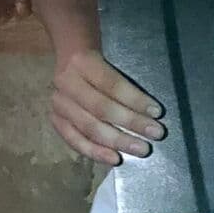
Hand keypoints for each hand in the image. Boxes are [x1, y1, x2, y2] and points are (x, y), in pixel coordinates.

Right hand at [50, 48, 164, 164]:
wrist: (67, 57)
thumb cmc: (97, 58)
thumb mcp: (110, 54)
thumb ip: (125, 76)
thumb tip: (151, 107)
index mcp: (82, 61)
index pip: (113, 84)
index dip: (136, 100)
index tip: (157, 112)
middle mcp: (66, 83)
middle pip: (102, 108)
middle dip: (131, 123)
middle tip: (155, 134)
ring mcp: (58, 104)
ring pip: (89, 127)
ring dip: (117, 141)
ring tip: (140, 149)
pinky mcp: (55, 120)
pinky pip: (75, 140)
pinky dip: (95, 151)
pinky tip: (114, 158)